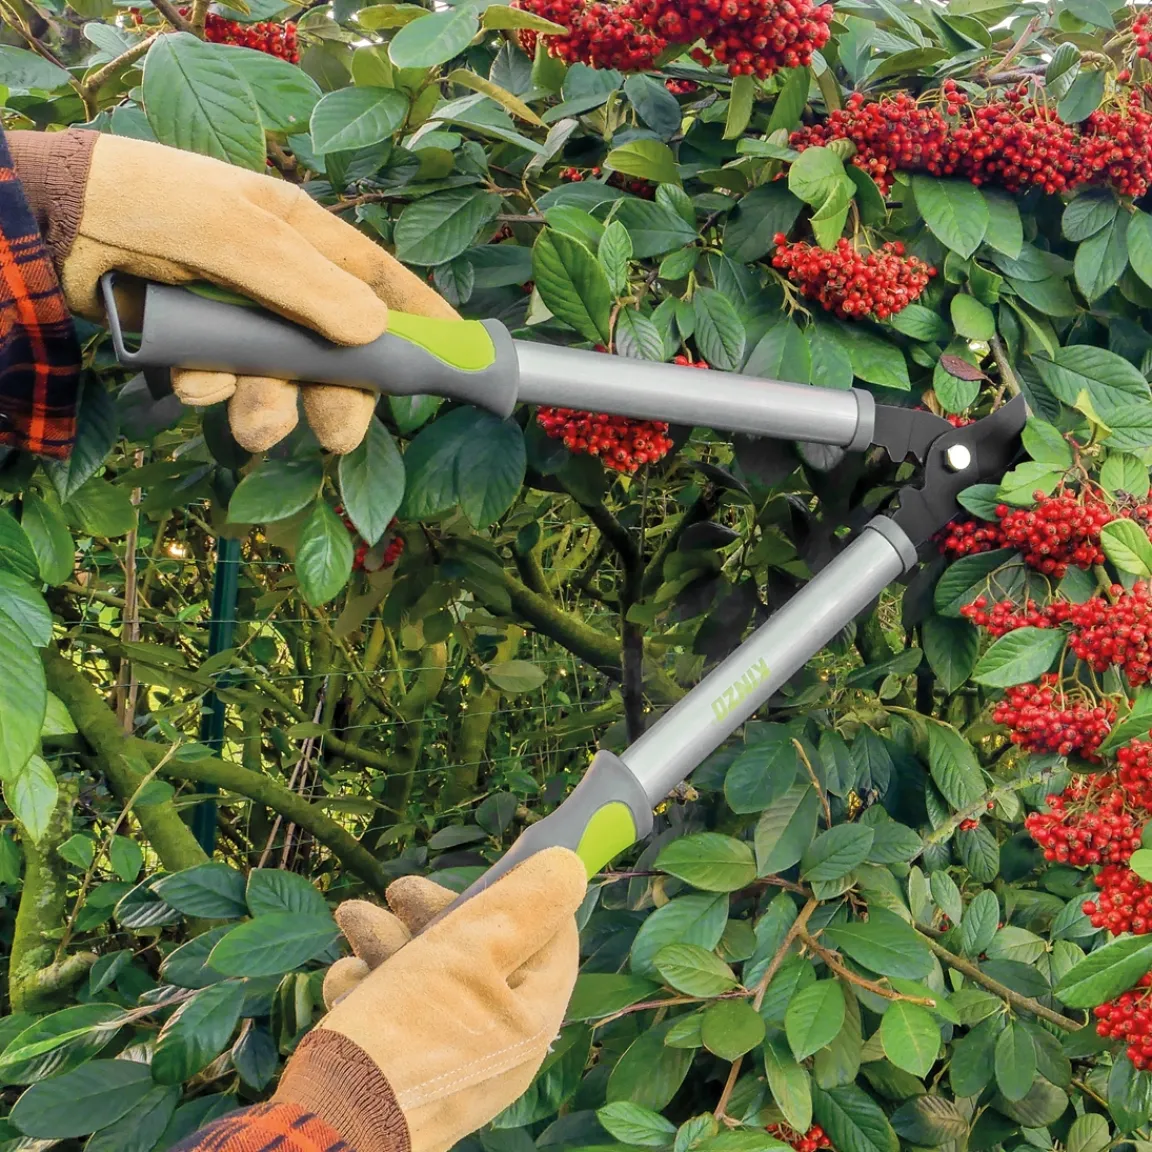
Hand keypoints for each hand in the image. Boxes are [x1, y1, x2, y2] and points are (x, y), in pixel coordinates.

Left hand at [10, 131, 456, 453]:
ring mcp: (239, 316)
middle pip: (337, 355)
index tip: (460, 359)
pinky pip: (226, 382)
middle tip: (335, 436)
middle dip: (337, 399)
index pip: (381, 282)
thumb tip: (374, 334)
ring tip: (250, 425)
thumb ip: (307, 287)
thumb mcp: (238, 233)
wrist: (54, 223)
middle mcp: (281, 282)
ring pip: (281, 381)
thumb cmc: (154, 202)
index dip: (423, 322)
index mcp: (304, 239)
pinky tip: (191, 376)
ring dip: (269, 408)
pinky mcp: (198, 345)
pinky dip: (213, 389)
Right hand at [279, 848, 586, 1151]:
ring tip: (351, 919)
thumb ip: (522, 907)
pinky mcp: (402, 1070)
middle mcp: (499, 1041)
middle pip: (480, 950)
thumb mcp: (468, 955)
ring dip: (385, 939)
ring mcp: (450, 1059)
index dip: (522, 894)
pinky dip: (366, 989)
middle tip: (397, 891)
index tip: (489, 866)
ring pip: (428, 975)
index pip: (552, 938)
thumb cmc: (406, 1039)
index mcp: (532, 1016)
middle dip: (431, 912)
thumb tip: (569, 868)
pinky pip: (394, 1015)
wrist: (327, 1133)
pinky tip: (343, 981)